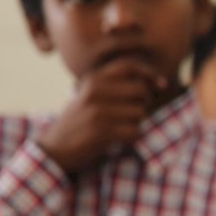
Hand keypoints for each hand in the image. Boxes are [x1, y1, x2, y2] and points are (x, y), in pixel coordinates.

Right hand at [35, 58, 170, 174]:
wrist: (53, 149)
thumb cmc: (79, 122)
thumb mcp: (89, 96)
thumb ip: (113, 85)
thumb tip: (153, 83)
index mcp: (93, 79)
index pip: (129, 66)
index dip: (150, 73)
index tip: (161, 85)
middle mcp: (95, 91)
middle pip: (140, 91)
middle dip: (143, 104)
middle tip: (130, 115)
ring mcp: (97, 110)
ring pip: (139, 113)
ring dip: (135, 123)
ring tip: (118, 128)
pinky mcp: (101, 131)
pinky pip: (134, 131)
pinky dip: (131, 137)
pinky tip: (118, 139)